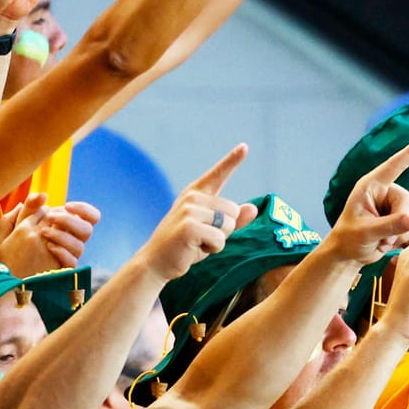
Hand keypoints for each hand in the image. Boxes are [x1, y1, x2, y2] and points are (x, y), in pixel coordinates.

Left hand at [0, 194, 100, 275]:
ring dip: (62, 236)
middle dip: (70, 221)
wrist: (3, 273)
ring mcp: (67, 257)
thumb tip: (43, 195)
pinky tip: (49, 247)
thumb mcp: (17, 224)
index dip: (84, 209)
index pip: (90, 217)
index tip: (67, 206)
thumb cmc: (10, 247)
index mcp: (64, 227)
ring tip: (43, 233)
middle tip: (50, 218)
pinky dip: (62, 252)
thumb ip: (29, 207)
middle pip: (87, 230)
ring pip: (80, 246)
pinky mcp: (62, 271)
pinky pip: (72, 262)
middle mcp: (70, 241)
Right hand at [131, 144, 247, 281]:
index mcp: (196, 194)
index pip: (218, 174)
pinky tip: (194, 248)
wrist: (156, 262)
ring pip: (228, 225)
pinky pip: (219, 239)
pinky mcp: (189, 226)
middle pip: (233, 211)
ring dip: (218, 240)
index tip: (244, 146)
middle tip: (201, 238)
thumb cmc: (185, 246)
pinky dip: (212, 249)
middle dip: (224, 230)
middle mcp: (192, 197)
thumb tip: (252, 208)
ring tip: (197, 243)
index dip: (232, 160)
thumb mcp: (211, 231)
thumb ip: (232, 220)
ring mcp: (189, 210)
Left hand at [322, 136, 408, 265]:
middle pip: (407, 200)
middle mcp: (384, 192)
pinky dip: (402, 237)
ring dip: (400, 232)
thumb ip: (390, 225)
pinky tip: (386, 242)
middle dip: (399, 221)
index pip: (394, 166)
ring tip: (381, 240)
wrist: (348, 254)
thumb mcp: (367, 232)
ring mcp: (393, 205)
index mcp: (371, 186)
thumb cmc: (349, 239)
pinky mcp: (399, 218)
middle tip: (384, 238)